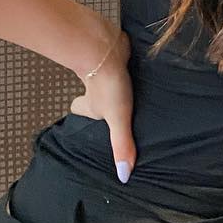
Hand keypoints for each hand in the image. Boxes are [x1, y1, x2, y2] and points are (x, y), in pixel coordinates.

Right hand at [68, 24, 136, 182]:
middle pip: (92, 94)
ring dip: (118, 82)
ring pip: (108, 78)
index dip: (81, 113)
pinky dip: (128, 65)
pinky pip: (122, 63)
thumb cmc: (108, 84)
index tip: (89, 121)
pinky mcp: (119, 56)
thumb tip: (123, 176)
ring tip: (136, 92)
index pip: (78, 110)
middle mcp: (95, 88)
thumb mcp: (117, 119)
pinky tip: (143, 70)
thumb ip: (121, 144)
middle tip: (115, 106)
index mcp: (90, 104)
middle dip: (100, 98)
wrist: (107, 47)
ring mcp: (107, 71)